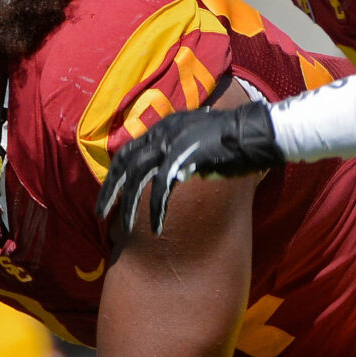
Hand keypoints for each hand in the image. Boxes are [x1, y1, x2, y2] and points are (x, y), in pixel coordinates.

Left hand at [95, 103, 281, 255]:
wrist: (255, 133)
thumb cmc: (232, 143)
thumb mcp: (198, 144)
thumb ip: (180, 156)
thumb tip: (170, 177)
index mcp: (164, 128)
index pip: (129, 151)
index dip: (115, 175)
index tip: (108, 196)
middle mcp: (163, 132)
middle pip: (125, 162)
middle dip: (110, 190)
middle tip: (100, 213)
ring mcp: (172, 142)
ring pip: (138, 176)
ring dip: (129, 205)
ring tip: (123, 228)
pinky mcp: (183, 156)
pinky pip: (161, 187)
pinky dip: (156, 209)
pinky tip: (155, 227)